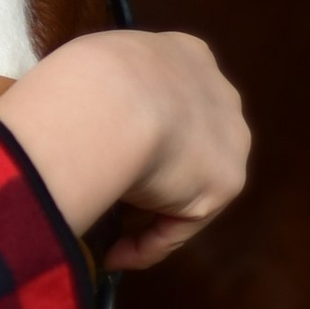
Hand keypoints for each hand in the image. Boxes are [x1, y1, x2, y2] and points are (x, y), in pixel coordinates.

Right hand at [0, 30, 249, 270]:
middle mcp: (218, 92)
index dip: (139, 126)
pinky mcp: (225, 182)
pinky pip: (180, 223)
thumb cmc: (82, 80)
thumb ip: (104, 91)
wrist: (107, 102)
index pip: (170, 95)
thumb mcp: (89, 68)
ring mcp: (230, 137)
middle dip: (157, 170)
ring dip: (153, 211)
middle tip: (112, 196)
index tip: (108, 151)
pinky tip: (114, 254)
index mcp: (185, 54)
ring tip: (109, 235)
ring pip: (189, 185)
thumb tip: (79, 124)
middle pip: (190, 141)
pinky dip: (148, 243)